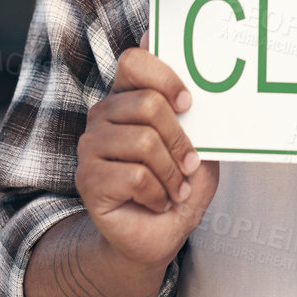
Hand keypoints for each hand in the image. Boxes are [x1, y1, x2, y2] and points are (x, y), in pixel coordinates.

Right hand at [74, 34, 219, 267]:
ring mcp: (91, 145)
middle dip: (180, 139)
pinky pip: (135, 176)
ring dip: (172, 173)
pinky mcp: (87, 178)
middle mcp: (105, 114)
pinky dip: (158, 194)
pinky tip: (158, 201)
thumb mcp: (201, 148)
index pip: (134, 61)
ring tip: (175, 188)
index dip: (164, 76)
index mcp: (129, 97)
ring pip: (144, 142)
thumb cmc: (180, 185)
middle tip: (189, 164)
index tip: (188, 103)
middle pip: (148, 103)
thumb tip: (209, 89)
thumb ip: (200, 119)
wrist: (159, 235)